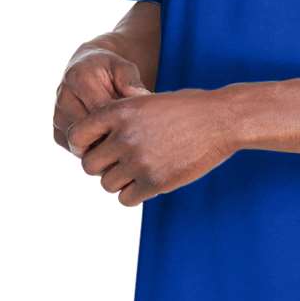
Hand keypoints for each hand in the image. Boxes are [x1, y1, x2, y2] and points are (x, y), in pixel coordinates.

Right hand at [53, 46, 150, 151]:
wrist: (86, 71)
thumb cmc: (110, 70)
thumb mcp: (124, 67)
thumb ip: (131, 80)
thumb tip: (141, 96)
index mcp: (79, 77)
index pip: (102, 109)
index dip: (123, 120)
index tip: (140, 123)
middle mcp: (63, 98)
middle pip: (91, 129)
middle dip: (114, 135)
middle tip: (134, 136)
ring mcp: (57, 118)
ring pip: (84, 144)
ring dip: (104, 145)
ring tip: (122, 137)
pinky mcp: (58, 134)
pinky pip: (79, 150)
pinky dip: (95, 150)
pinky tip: (110, 141)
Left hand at [66, 87, 235, 205]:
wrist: (222, 120)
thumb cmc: (186, 108)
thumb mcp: (147, 101)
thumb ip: (119, 118)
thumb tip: (91, 141)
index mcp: (120, 111)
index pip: (77, 136)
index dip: (82, 145)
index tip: (95, 148)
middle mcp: (125, 136)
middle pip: (89, 165)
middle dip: (102, 165)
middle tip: (121, 161)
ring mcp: (140, 161)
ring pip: (107, 184)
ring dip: (120, 180)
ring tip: (140, 169)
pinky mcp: (155, 182)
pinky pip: (126, 199)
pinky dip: (134, 194)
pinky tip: (150, 180)